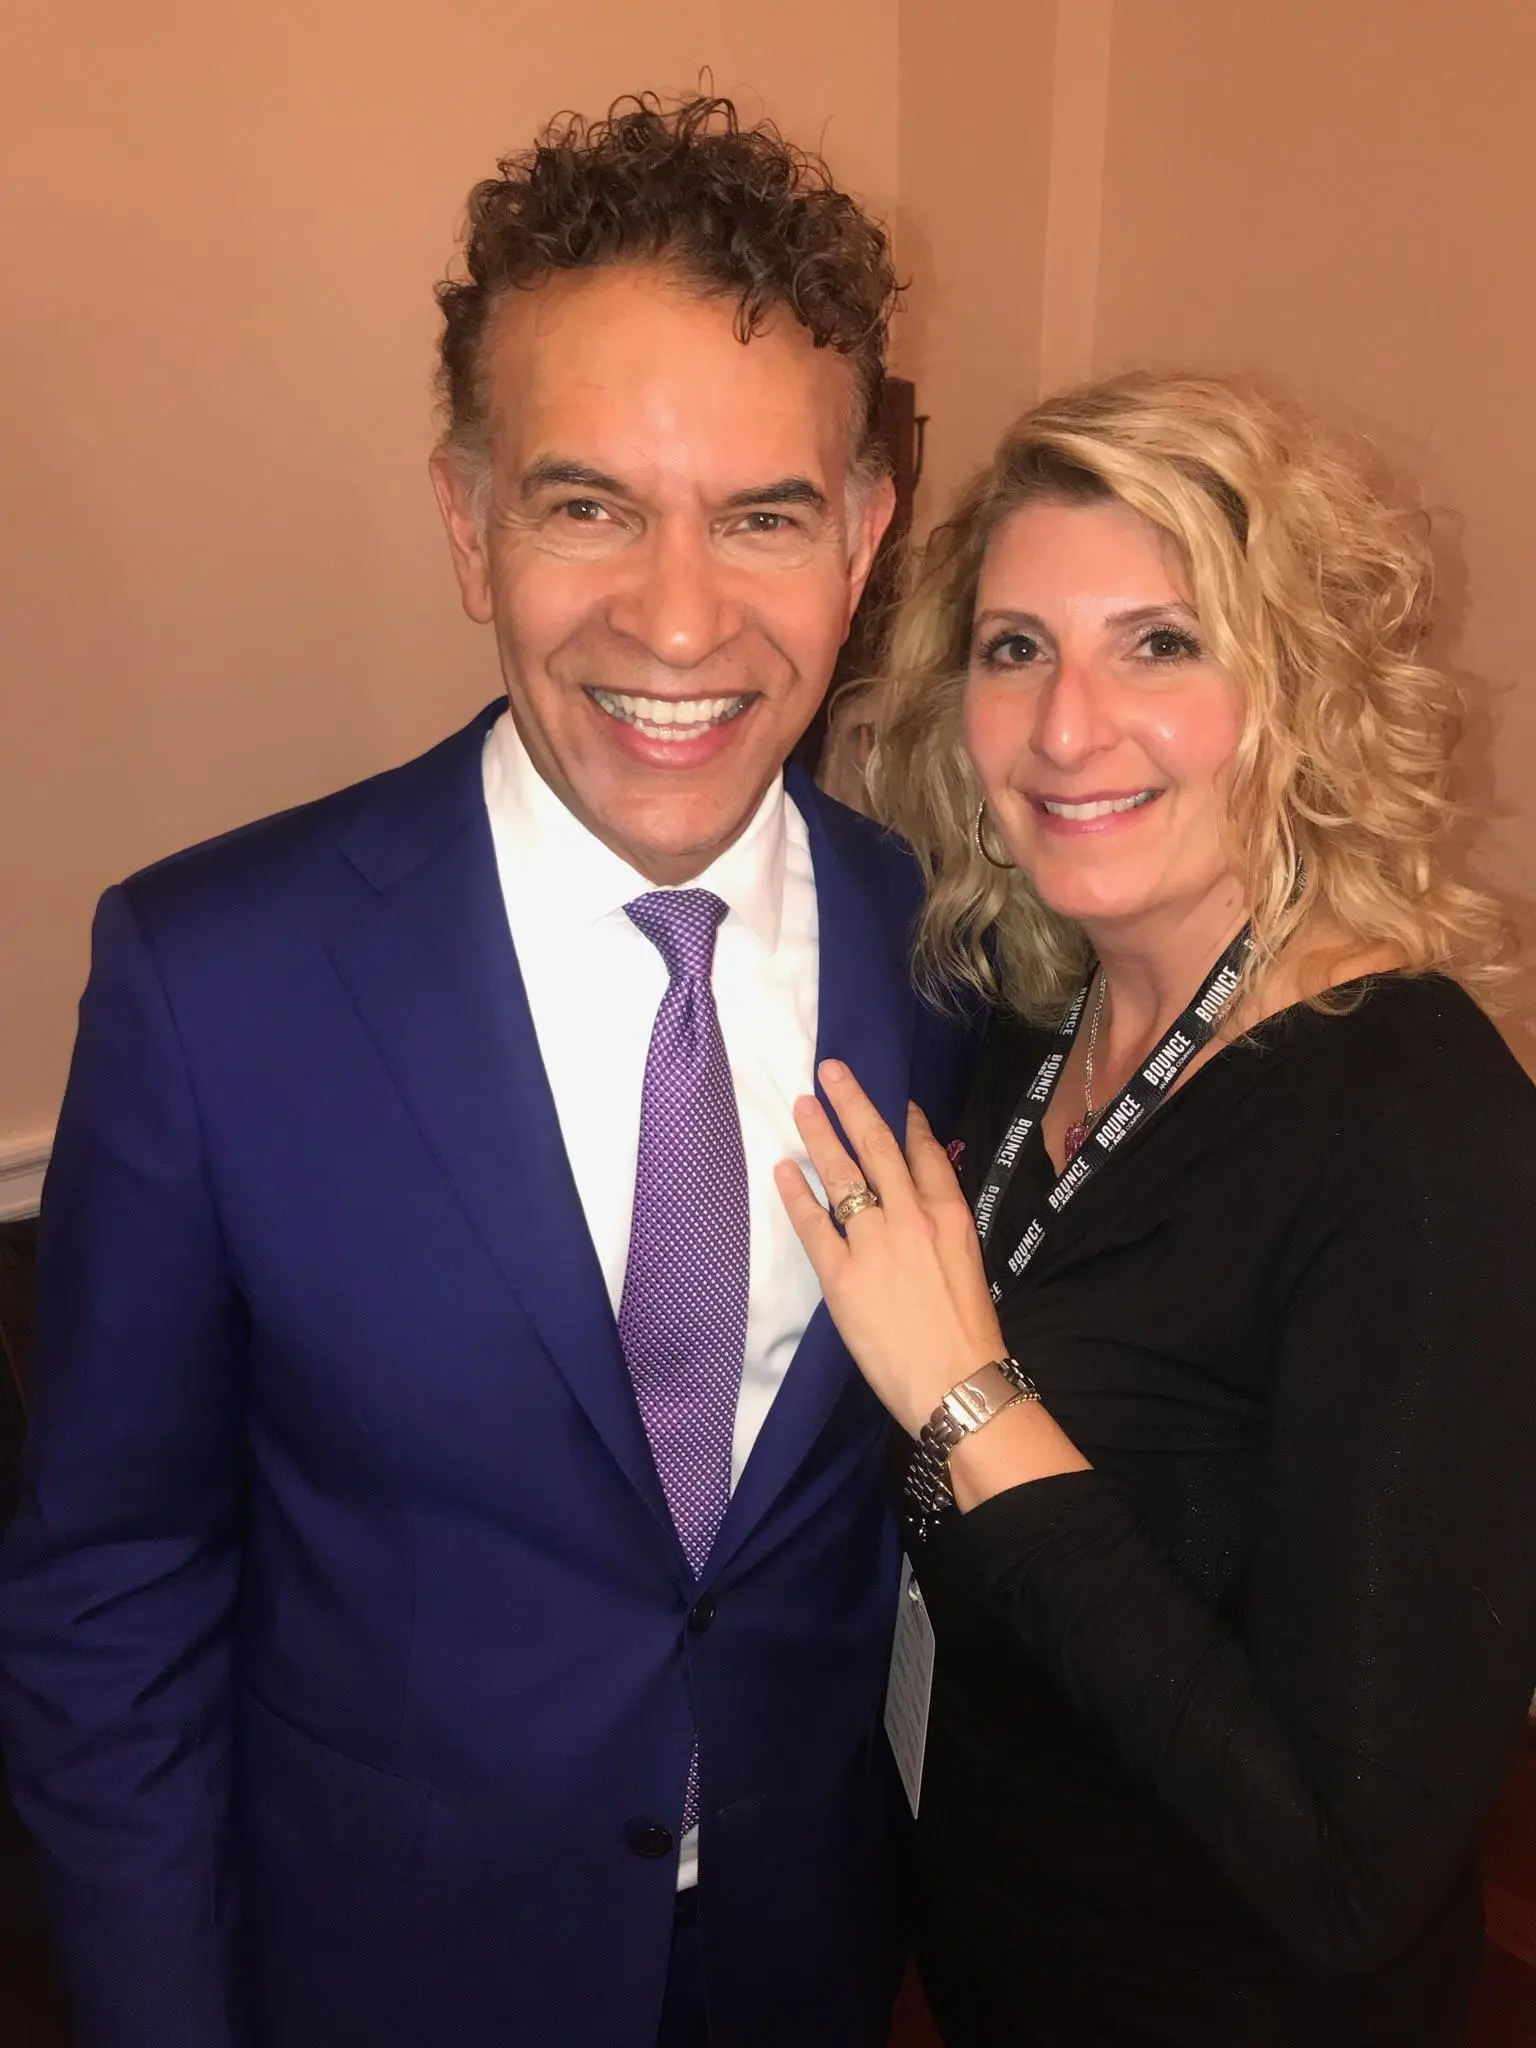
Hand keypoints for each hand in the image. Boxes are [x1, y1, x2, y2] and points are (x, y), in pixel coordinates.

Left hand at [774, 1060, 1007, 1436]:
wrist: (958, 1382)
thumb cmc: (968, 1332)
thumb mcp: (968, 1262)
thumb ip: (942, 1227)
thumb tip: (921, 1203)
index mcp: (948, 1214)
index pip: (925, 1153)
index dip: (908, 1122)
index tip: (895, 1102)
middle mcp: (910, 1216)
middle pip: (878, 1145)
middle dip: (853, 1104)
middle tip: (831, 1070)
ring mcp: (873, 1242)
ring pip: (843, 1174)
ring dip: (820, 1134)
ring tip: (804, 1105)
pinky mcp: (841, 1274)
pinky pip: (813, 1223)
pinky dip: (797, 1193)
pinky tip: (784, 1169)